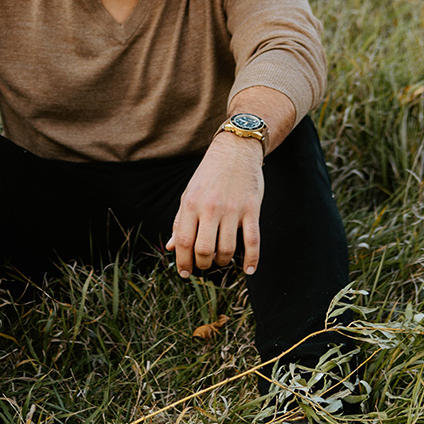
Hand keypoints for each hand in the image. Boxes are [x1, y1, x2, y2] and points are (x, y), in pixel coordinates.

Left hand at [166, 135, 264, 277]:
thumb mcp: (188, 194)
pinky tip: (248, 270)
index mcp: (191, 204)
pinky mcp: (252, 209)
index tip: (184, 273)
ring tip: (221, 260)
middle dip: (203, 264)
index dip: (182, 261)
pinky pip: (253, 241)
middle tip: (204, 265)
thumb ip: (179, 221)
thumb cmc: (208, 175)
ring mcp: (233, 209)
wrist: (236, 151)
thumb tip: (170, 248)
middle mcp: (210, 208)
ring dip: (223, 261)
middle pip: (204, 249)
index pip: (183, 241)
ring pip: (227, 249)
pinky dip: (252, 259)